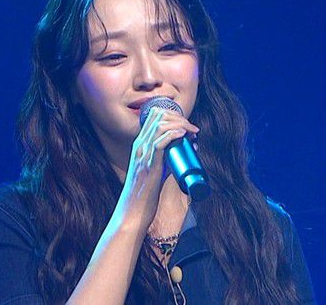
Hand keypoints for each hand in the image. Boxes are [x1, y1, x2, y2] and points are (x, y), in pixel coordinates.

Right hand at [117, 106, 198, 229]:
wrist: (133, 211)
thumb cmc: (144, 193)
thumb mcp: (155, 170)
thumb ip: (166, 159)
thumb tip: (185, 150)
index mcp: (140, 144)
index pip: (154, 116)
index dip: (173, 115)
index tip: (187, 125)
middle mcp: (140, 145)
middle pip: (158, 116)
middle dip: (179, 117)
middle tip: (192, 128)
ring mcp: (143, 154)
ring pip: (161, 126)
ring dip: (180, 124)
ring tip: (192, 131)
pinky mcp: (149, 164)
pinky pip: (161, 142)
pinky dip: (174, 134)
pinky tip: (184, 134)